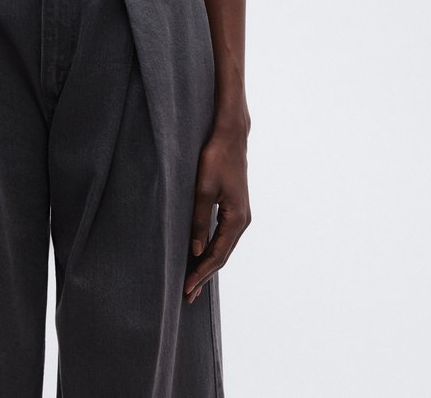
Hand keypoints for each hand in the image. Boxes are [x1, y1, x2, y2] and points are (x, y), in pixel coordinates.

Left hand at [183, 124, 250, 303]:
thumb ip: (199, 221)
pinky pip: (223, 235)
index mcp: (237, 219)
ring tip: (193, 281)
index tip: (187, 289)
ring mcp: (240, 215)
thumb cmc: (216, 159)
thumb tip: (194, 251)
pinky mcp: (235, 208)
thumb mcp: (203, 190)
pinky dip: (211, 248)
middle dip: (204, 275)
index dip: (201, 273)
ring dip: (208, 264)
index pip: (217, 255)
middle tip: (187, 295)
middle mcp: (242, 221)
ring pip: (223, 246)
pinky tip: (201, 255)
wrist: (230, 136)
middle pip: (222, 255)